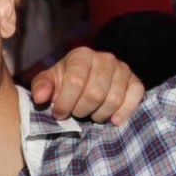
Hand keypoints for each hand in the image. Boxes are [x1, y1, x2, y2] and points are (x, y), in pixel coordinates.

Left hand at [29, 47, 143, 124]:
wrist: (87, 81)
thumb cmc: (64, 83)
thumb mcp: (49, 82)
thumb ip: (41, 86)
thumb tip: (40, 97)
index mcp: (81, 56)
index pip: (75, 81)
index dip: (65, 103)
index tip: (58, 114)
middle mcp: (105, 58)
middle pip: (95, 93)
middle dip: (81, 110)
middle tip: (76, 113)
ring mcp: (122, 69)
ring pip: (114, 99)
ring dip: (99, 114)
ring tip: (91, 115)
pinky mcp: (135, 81)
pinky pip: (135, 97)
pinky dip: (124, 112)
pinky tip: (114, 120)